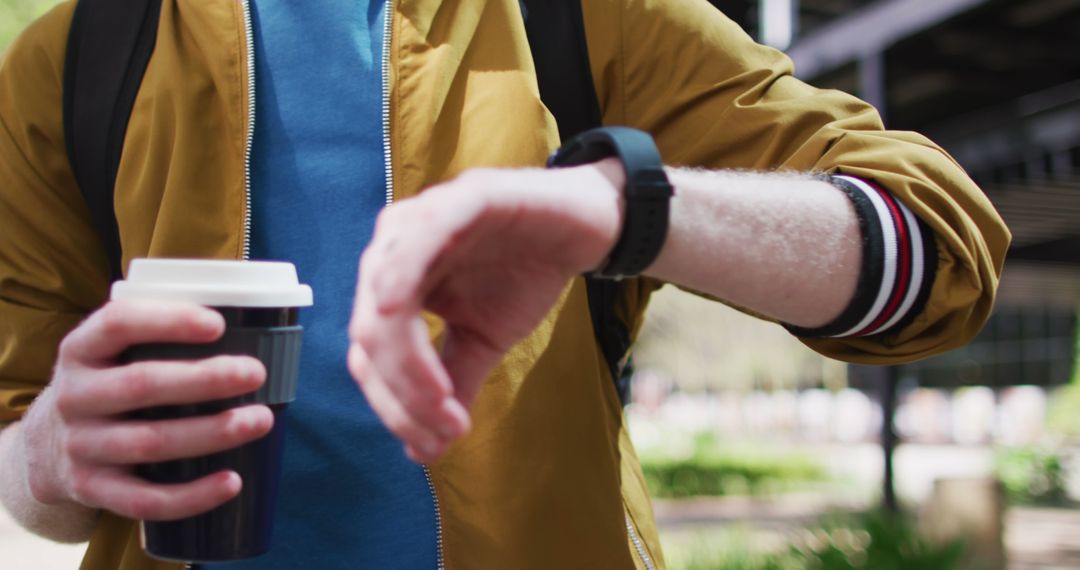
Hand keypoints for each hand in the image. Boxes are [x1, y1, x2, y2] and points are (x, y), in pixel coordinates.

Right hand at [21, 300, 272, 520]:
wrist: (46, 446)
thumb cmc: (108, 383)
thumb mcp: (111, 350)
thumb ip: (157, 333)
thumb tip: (247, 321)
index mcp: (81, 349)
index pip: (118, 324)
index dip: (169, 321)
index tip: (219, 324)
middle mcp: (74, 396)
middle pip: (141, 385)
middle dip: (205, 379)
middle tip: (256, 373)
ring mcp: (80, 446)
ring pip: (150, 442)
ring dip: (212, 432)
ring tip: (260, 420)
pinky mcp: (92, 489)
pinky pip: (144, 500)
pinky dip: (192, 495)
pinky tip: (232, 482)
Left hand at [348, 160, 624, 462]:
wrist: (580, 230)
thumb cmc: (524, 276)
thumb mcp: (483, 341)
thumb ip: (451, 384)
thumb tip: (423, 450)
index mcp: (392, 285)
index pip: (369, 356)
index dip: (394, 406)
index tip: (434, 442)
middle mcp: (394, 250)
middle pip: (370, 334)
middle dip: (403, 391)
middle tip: (446, 425)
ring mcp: (424, 219)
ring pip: (386, 296)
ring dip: (406, 358)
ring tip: (443, 398)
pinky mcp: (462, 197)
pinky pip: (422, 235)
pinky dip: (403, 272)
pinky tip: (399, 312)